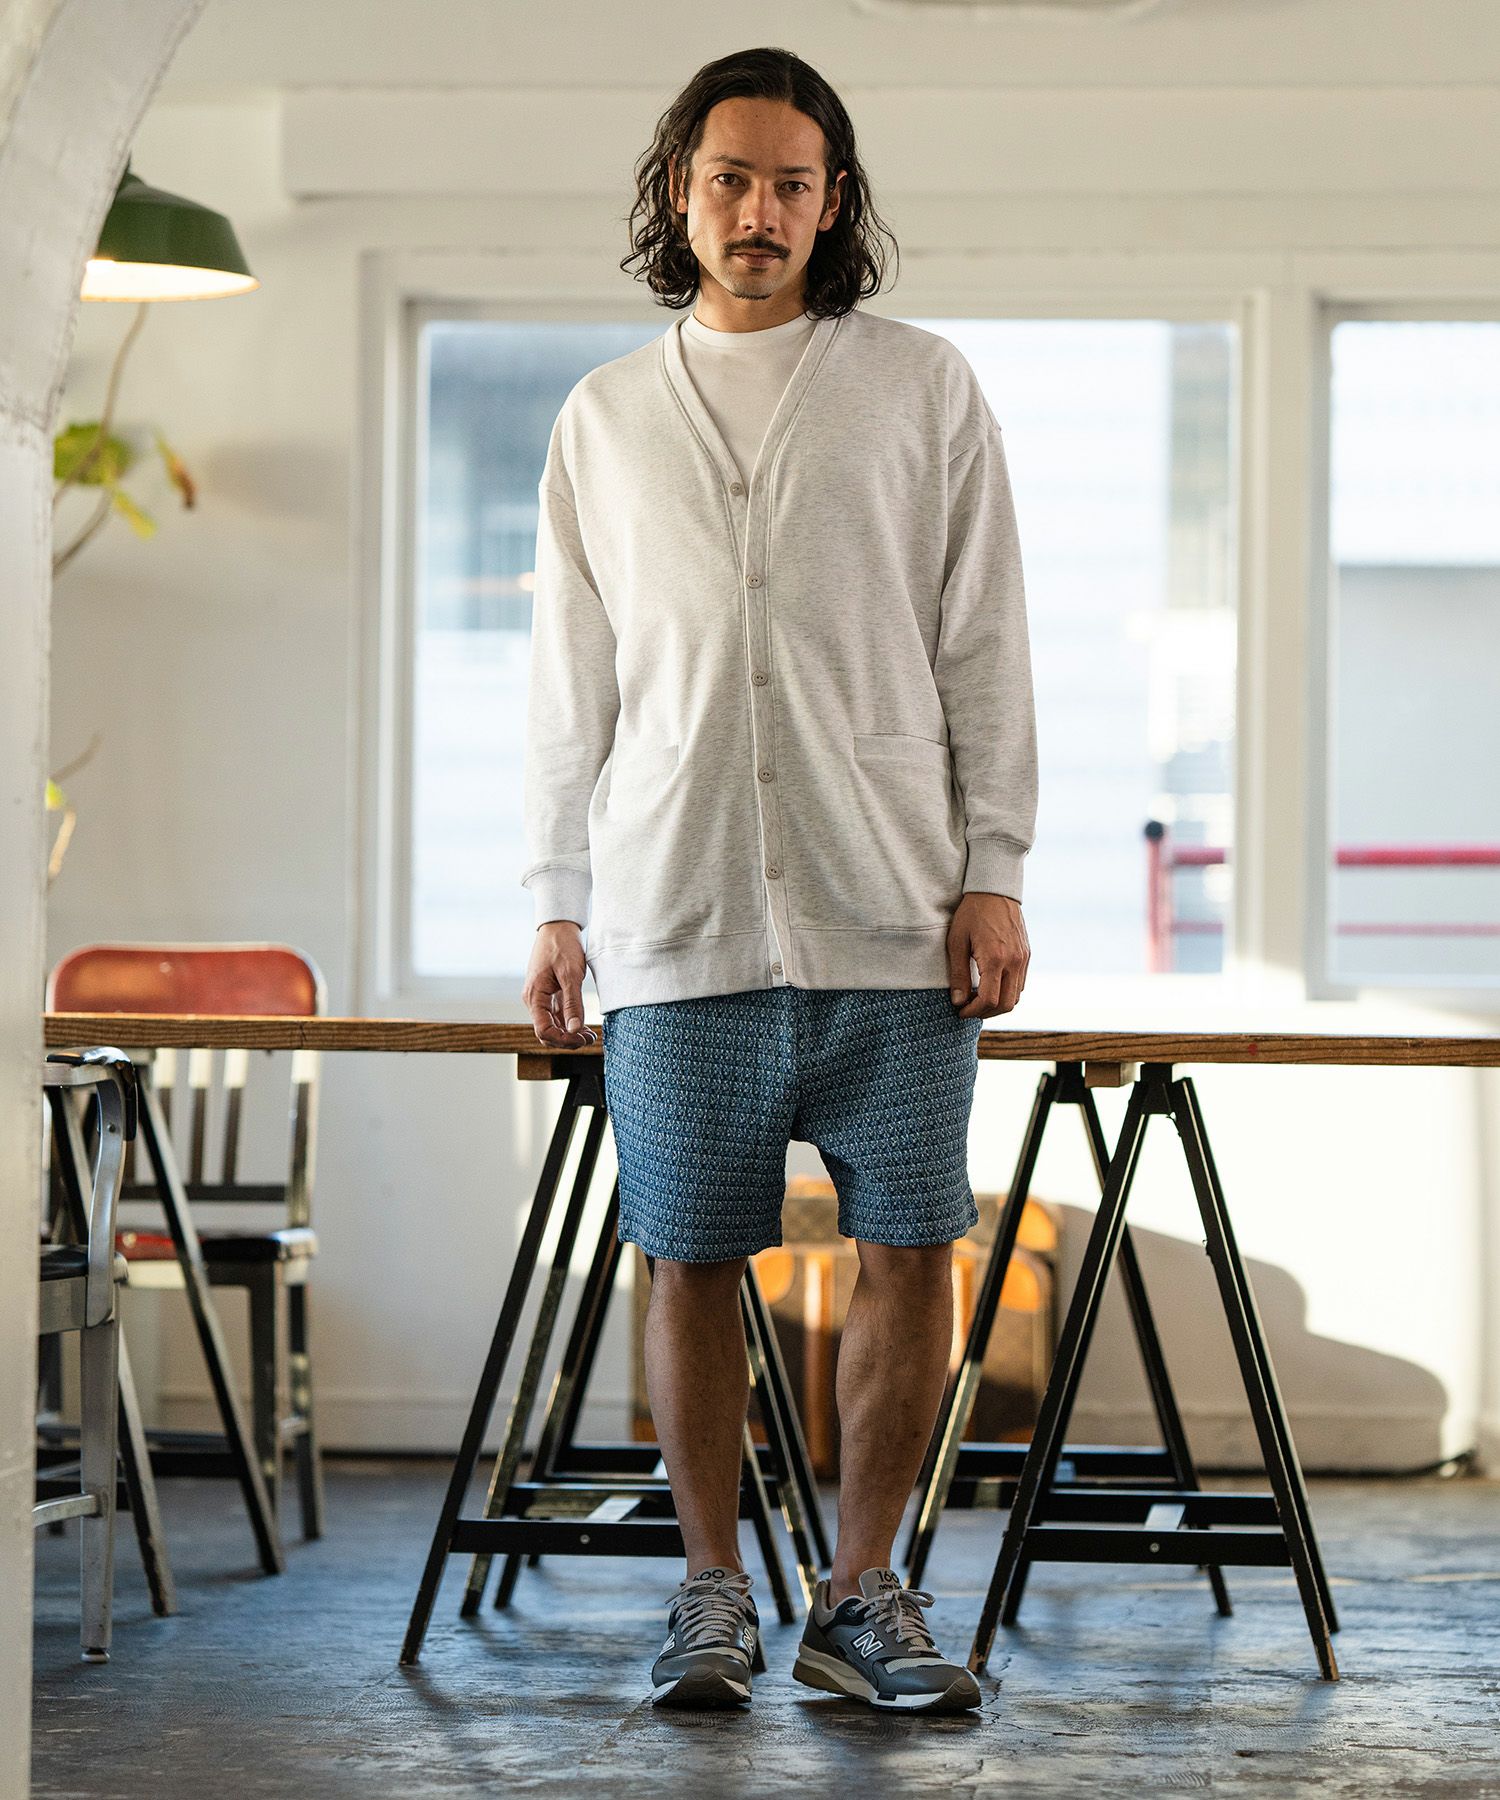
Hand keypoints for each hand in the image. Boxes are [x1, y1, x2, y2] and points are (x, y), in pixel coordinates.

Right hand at [524, 920, 597, 1046]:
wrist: (558, 926)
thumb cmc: (562, 946)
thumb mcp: (571, 975)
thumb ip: (572, 1005)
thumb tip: (574, 1030)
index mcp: (534, 996)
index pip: (543, 1031)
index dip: (563, 1040)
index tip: (583, 1039)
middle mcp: (534, 1000)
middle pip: (546, 1032)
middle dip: (567, 1040)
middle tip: (590, 1040)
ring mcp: (540, 998)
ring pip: (552, 1025)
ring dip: (569, 1033)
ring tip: (590, 1035)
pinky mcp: (548, 994)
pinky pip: (556, 1015)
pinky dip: (568, 1023)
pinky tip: (583, 1026)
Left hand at [947, 892, 1028, 1018]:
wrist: (994, 890)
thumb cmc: (971, 913)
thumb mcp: (956, 942)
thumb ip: (958, 974)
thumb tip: (958, 1001)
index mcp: (995, 958)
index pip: (989, 1000)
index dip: (973, 1011)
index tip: (960, 1011)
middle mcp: (1014, 961)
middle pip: (1006, 1005)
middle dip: (986, 1013)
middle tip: (969, 1009)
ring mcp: (1023, 959)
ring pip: (1016, 997)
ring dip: (998, 1005)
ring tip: (978, 1000)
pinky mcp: (1027, 955)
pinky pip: (1020, 983)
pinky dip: (1007, 992)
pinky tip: (991, 987)